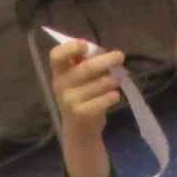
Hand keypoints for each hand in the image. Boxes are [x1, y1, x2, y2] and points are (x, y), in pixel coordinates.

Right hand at [49, 38, 122, 176]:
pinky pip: (105, 99)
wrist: (80, 132)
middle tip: (120, 56)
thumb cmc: (81, 98)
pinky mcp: (82, 114)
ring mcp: (70, 101)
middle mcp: (61, 86)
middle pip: (86, 68)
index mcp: (59, 73)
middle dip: (106, 60)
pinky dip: (113, 96)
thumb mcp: (77, 80)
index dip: (70, 48)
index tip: (85, 45)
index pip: (56, 56)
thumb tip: (102, 52)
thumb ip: (84, 64)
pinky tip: (114, 96)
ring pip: (100, 83)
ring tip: (115, 81)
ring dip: (112, 80)